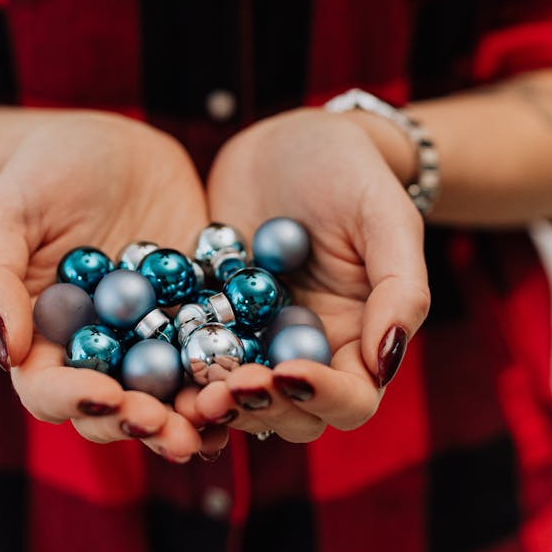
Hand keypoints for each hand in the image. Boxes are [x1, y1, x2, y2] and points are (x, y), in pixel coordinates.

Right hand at [0, 112, 225, 462]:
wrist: (107, 141)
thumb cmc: (40, 171)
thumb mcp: (5, 212)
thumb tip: (6, 350)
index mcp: (44, 337)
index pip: (50, 389)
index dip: (75, 401)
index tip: (105, 397)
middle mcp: (100, 348)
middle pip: (116, 407)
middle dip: (144, 425)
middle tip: (175, 432)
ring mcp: (153, 333)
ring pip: (173, 391)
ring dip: (197, 415)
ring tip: (222, 417)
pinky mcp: (199, 309)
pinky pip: (219, 345)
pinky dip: (237, 367)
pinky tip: (261, 378)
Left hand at [178, 108, 429, 442]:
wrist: (292, 139)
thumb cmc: (353, 172)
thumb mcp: (387, 216)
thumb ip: (401, 287)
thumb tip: (386, 361)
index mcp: (358, 339)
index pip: (351, 399)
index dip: (323, 398)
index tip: (289, 373)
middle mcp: (304, 350)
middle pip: (288, 411)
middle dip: (259, 406)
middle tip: (225, 387)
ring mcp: (252, 338)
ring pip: (234, 394)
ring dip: (212, 402)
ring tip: (189, 390)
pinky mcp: (207, 316)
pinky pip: (188, 352)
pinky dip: (174, 365)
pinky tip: (151, 357)